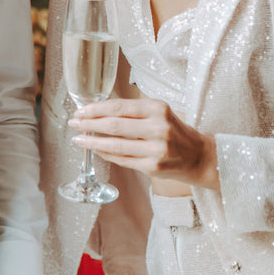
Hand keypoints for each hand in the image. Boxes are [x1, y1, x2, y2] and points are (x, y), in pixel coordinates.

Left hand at [69, 97, 219, 189]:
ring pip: (115, 145)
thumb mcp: (159, 113)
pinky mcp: (153, 168)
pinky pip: (122, 160)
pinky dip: (106, 154)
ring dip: (93, 142)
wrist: (199, 157)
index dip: (96, 109)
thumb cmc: (174, 131)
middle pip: (114, 125)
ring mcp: (156, 149)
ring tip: (78, 139)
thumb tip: (98, 110)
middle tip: (73, 123)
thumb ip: (133, 111)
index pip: (119, 107)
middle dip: (89, 124)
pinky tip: (95, 150)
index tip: (80, 110)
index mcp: (157, 109)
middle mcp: (157, 128)